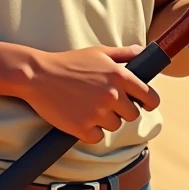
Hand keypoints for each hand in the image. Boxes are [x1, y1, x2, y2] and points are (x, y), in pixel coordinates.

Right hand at [22, 45, 159, 143]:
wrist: (38, 75)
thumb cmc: (69, 62)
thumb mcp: (98, 52)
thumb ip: (124, 54)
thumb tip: (144, 52)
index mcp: (120, 76)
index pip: (150, 98)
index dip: (149, 102)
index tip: (143, 104)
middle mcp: (112, 95)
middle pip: (133, 115)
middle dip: (122, 110)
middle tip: (104, 102)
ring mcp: (98, 114)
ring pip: (115, 126)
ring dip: (104, 120)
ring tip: (87, 106)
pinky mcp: (83, 129)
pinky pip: (97, 137)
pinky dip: (90, 131)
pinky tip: (79, 117)